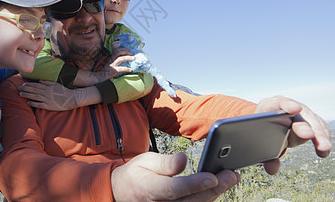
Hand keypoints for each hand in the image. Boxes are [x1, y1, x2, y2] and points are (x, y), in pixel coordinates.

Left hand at [20, 81, 102, 110]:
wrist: (71, 98)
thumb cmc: (63, 91)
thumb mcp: (56, 84)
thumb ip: (47, 82)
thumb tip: (39, 80)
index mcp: (48, 87)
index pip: (36, 85)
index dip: (28, 84)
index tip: (22, 84)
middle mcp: (46, 92)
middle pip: (33, 90)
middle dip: (25, 89)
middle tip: (18, 88)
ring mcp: (47, 99)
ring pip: (35, 96)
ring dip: (27, 95)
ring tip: (20, 94)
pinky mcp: (48, 106)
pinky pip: (39, 104)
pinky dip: (33, 103)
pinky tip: (28, 102)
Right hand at [90, 48, 134, 82]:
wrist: (99, 77)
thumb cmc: (105, 71)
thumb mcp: (109, 64)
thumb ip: (115, 61)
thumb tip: (123, 59)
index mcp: (111, 58)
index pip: (117, 50)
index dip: (123, 49)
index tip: (128, 51)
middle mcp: (111, 60)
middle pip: (118, 52)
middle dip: (126, 51)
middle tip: (132, 53)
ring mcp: (112, 65)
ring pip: (120, 58)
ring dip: (127, 57)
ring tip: (133, 58)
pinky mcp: (113, 71)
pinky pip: (120, 69)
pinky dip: (126, 68)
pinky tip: (130, 69)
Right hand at [111, 152, 239, 200]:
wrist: (123, 192)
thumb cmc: (136, 174)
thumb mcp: (145, 161)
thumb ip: (165, 163)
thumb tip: (183, 159)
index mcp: (150, 189)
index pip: (175, 189)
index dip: (195, 184)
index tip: (213, 176)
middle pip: (192, 200)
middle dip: (215, 188)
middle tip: (232, 174)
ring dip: (216, 193)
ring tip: (231, 178)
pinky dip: (208, 197)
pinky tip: (219, 186)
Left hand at [255, 96, 331, 173]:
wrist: (270, 125)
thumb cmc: (263, 131)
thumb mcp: (260, 140)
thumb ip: (266, 155)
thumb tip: (272, 169)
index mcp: (270, 106)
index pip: (278, 102)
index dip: (286, 104)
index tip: (294, 109)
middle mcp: (288, 107)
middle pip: (298, 115)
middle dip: (303, 125)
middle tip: (308, 135)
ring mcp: (301, 113)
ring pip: (312, 121)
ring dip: (319, 135)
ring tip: (323, 149)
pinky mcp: (311, 121)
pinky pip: (319, 128)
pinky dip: (323, 138)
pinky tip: (324, 149)